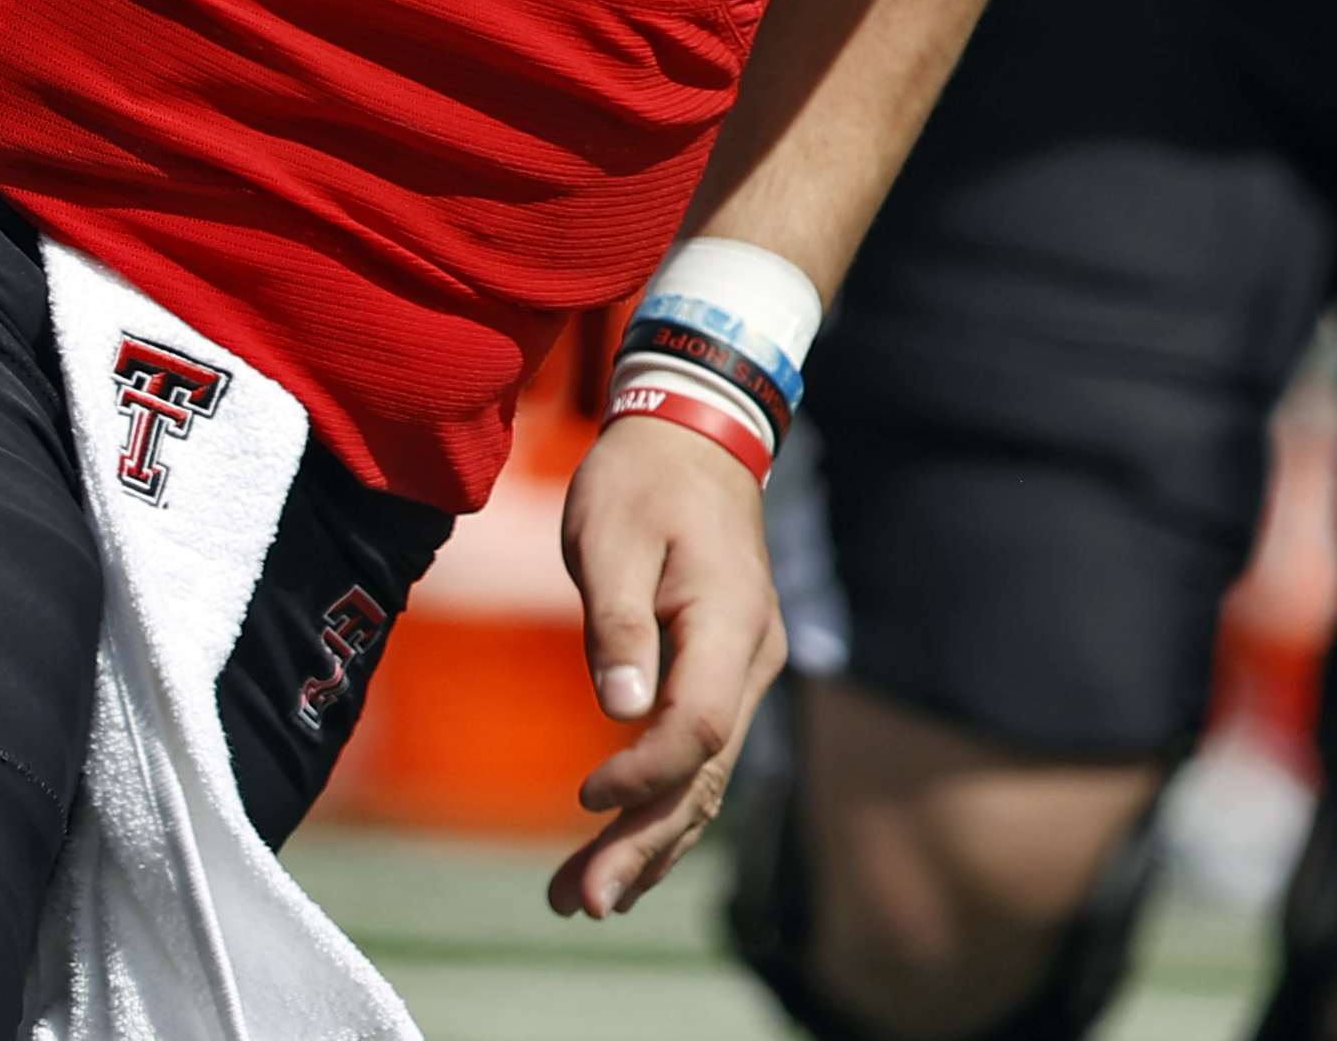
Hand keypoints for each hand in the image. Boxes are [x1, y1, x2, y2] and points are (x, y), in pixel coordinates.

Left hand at [550, 407, 785, 919]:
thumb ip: (617, 622)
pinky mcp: (727, 674)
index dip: (644, 773)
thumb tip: (621, 710)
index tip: (584, 797)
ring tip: (588, 899)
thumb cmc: (641, 479)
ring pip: (707, 776)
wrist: (694, 436)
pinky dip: (665, 806)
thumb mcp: (609, 535)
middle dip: (647, 844)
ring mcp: (747, 670)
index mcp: (729, 622)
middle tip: (586, 901)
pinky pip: (702, 756)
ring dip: (652, 841)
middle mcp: (753, 658)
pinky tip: (629, 852)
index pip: (700, 727)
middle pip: (707, 774)